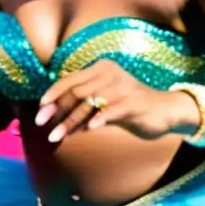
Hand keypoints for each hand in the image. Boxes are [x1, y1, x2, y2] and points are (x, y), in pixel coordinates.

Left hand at [35, 60, 199, 142]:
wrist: (165, 110)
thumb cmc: (129, 107)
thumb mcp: (104, 101)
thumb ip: (81, 104)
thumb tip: (50, 116)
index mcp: (103, 69)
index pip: (71, 79)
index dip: (53, 94)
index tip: (39, 110)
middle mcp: (113, 74)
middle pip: (77, 92)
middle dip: (57, 109)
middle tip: (42, 125)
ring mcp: (125, 88)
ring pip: (91, 103)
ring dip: (71, 120)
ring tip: (56, 136)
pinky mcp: (135, 103)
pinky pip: (113, 110)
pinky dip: (100, 119)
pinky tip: (89, 129)